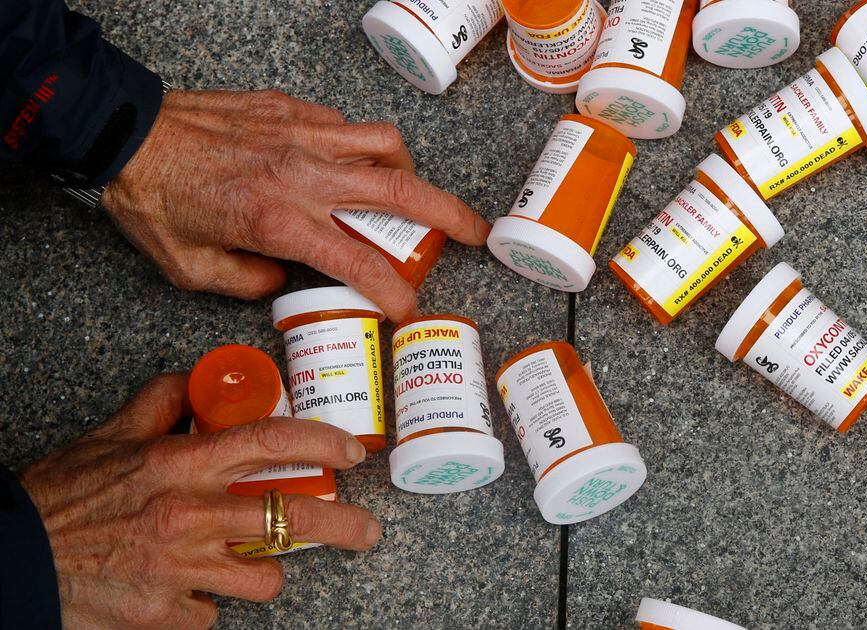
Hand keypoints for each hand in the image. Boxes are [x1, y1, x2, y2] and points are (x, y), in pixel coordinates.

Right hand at [19, 374, 381, 628]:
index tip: (350, 451)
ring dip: (264, 568)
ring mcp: (181, 569)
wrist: (14, 560)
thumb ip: (160, 404)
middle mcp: (189, 514)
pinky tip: (186, 589)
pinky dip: (206, 602)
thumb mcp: (109, 437)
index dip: (322, 443)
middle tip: (366, 530)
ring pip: (265, 575)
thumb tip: (197, 381)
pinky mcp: (167, 614)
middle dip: (344, 525)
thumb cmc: (61, 497)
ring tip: (250, 561)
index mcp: (180, 464)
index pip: (271, 442)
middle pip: (293, 517)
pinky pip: (213, 612)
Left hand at [102, 89, 490, 320]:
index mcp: (281, 221)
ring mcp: (301, 134)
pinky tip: (346, 164)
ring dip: (408, 173)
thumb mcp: (192, 270)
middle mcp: (303, 174)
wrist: (122, 136)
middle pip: (400, 193)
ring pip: (384, 145)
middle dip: (449, 216)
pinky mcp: (288, 109)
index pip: (360, 262)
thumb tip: (284, 281)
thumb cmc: (152, 202)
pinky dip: (359, 146)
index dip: (394, 291)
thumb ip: (249, 283)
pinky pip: (345, 125)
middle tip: (475, 232)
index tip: (408, 308)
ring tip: (408, 194)